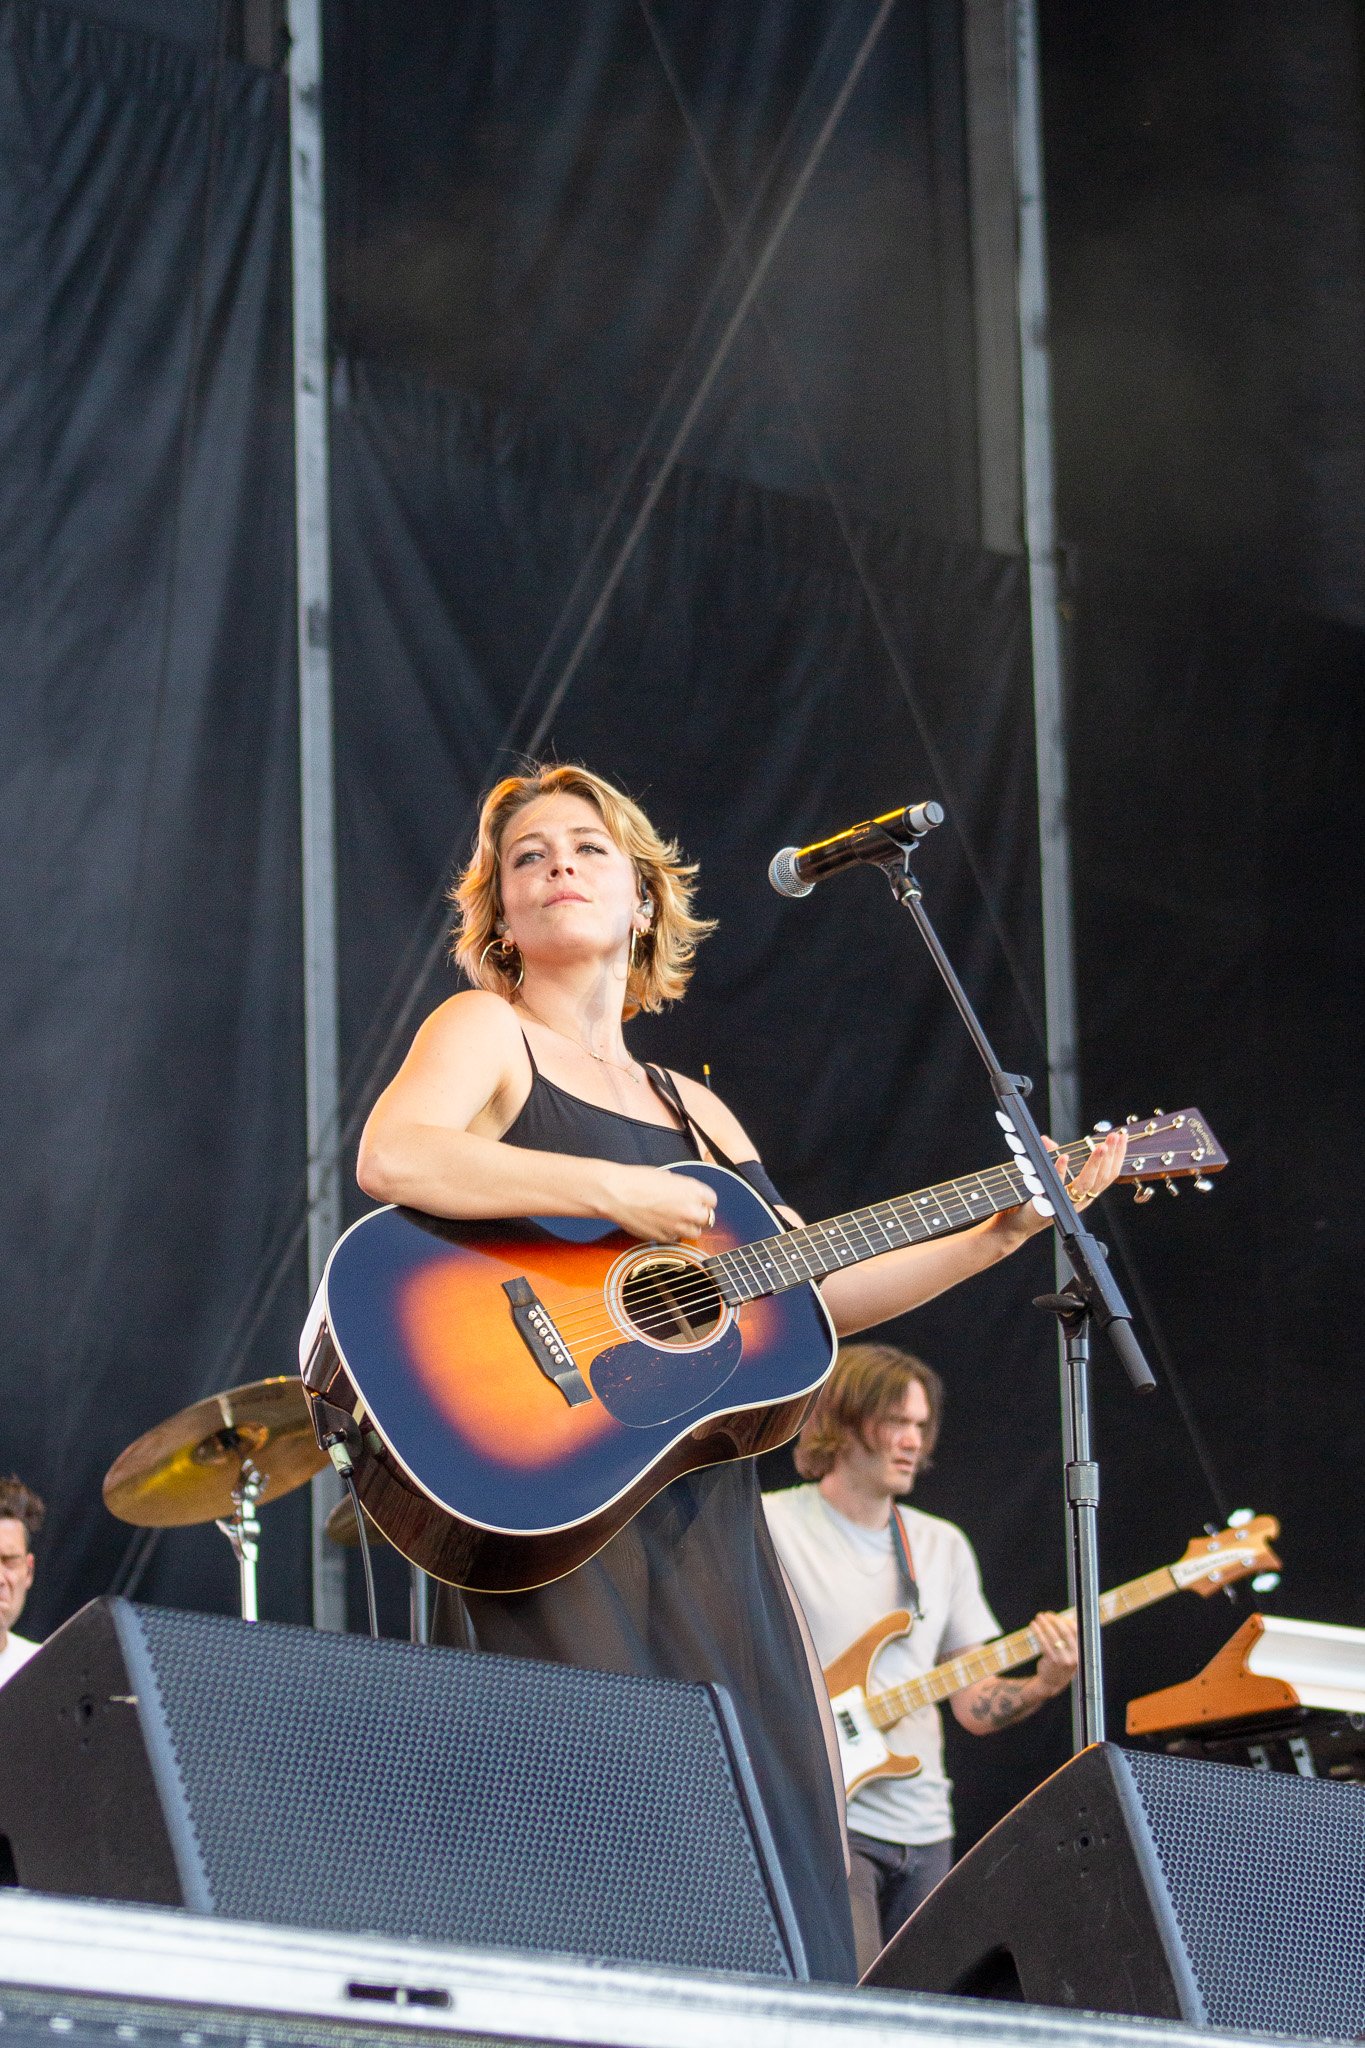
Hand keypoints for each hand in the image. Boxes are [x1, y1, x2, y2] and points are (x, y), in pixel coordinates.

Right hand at [598, 1164, 716, 1241]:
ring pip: (694, 1232)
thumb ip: (682, 1188)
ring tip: (673, 1219)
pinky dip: (671, 1233)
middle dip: (699, 1215)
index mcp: (693, 1190)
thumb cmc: (636, 1181)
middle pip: (708, 1219)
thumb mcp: (666, 1176)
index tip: (699, 1201)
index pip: (712, 1200)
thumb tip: (686, 1194)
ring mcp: (678, 1226)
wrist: (616, 1194)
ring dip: (688, 1227)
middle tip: (687, 1211)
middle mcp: (690, 1210)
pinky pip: (675, 1239)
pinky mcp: (665, 1238)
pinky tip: (660, 1224)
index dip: (704, 1200)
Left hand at [987, 1126, 1127, 1250]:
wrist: (1017, 1224)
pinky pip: (1057, 1187)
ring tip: (1100, 1146)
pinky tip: (1064, 1157)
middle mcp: (1080, 1201)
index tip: (1121, 1137)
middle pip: (1102, 1179)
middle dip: (1111, 1156)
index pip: (1108, 1175)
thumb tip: (1047, 1140)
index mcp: (1085, 1194)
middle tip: (1114, 1136)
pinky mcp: (1049, 1205)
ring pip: (1086, 1184)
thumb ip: (1051, 1159)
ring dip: (1094, 1164)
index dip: (1117, 1156)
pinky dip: (1061, 1171)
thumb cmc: (1036, 1200)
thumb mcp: (1048, 1177)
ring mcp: (1066, 1204)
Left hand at [1032, 1609, 1078, 1695]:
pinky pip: (1044, 1643)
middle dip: (1054, 1621)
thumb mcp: (1070, 1654)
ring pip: (1053, 1637)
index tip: (1056, 1616)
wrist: (1052, 1683)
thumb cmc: (1060, 1663)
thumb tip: (1062, 1618)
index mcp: (1080, 1652)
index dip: (1065, 1621)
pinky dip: (1038, 1632)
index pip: (1076, 1631)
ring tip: (1038, 1618)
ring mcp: (1063, 1659)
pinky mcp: (1052, 1661)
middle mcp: (1074, 1656)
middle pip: (1064, 1632)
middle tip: (1045, 1614)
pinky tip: (1033, 1626)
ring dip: (1044, 1624)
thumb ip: (1069, 1639)